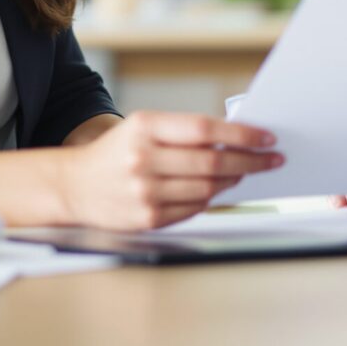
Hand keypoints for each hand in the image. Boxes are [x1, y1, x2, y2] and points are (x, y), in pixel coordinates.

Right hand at [56, 111, 280, 229]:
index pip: (206, 129)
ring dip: (234, 180)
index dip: (242, 134)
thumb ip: (184, 131)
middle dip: (250, 161)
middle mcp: (144, 159)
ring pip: (208, 187)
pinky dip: (211, 198)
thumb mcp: (143, 127)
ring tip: (244, 171)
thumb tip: (235, 137)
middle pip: (213, 161)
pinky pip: (194, 208)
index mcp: (145, 127)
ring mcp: (146, 192)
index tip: (267, 137)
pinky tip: (216, 188)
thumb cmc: (117, 152)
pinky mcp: (148, 218)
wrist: (74, 185)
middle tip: (271, 159)